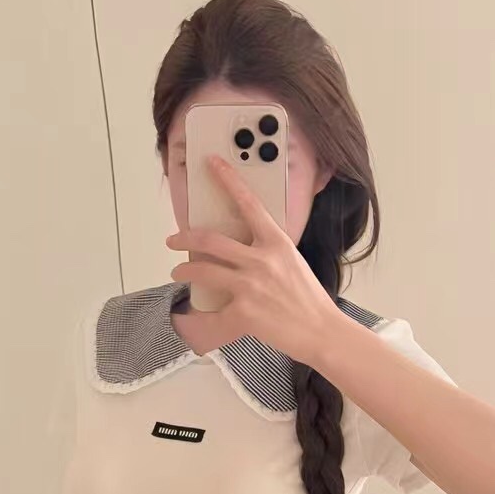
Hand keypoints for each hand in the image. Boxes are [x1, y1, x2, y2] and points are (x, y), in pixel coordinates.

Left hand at [167, 156, 343, 363]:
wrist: (322, 331)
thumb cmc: (309, 298)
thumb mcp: (292, 262)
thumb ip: (268, 252)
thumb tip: (244, 249)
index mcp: (277, 243)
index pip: (249, 204)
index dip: (228, 180)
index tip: (212, 163)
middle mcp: (262, 260)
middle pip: (211, 241)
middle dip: (184, 238)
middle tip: (173, 240)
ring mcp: (251, 286)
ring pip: (204, 271)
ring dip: (184, 270)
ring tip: (177, 271)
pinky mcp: (244, 313)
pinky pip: (213, 312)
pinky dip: (201, 315)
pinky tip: (194, 315)